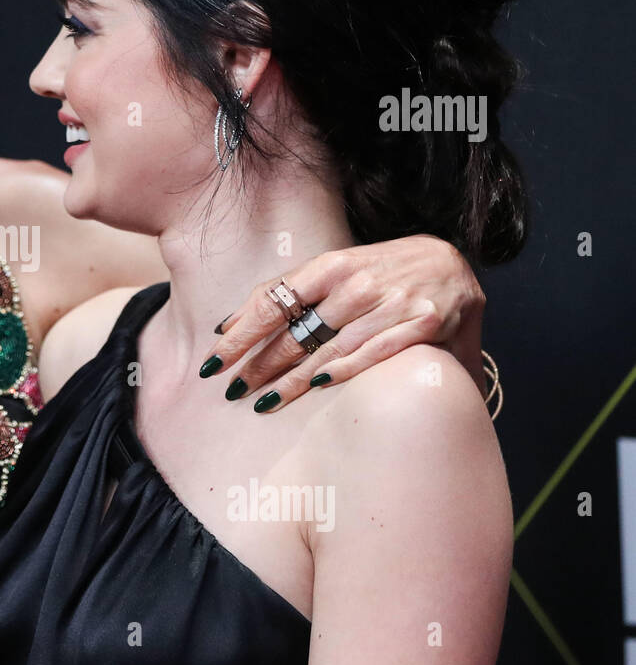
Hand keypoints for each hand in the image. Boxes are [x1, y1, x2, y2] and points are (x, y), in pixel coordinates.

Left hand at [199, 235, 485, 413]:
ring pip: (329, 349)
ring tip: (262, 402)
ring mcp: (390, 303)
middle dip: (258, 364)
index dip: (239, 332)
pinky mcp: (422, 323)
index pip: (272, 300)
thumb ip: (288, 294)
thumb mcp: (335, 270)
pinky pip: (373, 354)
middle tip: (231, 389)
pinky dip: (343, 370)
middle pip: (295, 331)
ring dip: (291, 379)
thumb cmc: (382, 271)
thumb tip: (226, 324)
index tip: (213, 360)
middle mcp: (357, 282)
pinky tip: (316, 388)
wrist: (451, 263)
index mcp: (331, 265)